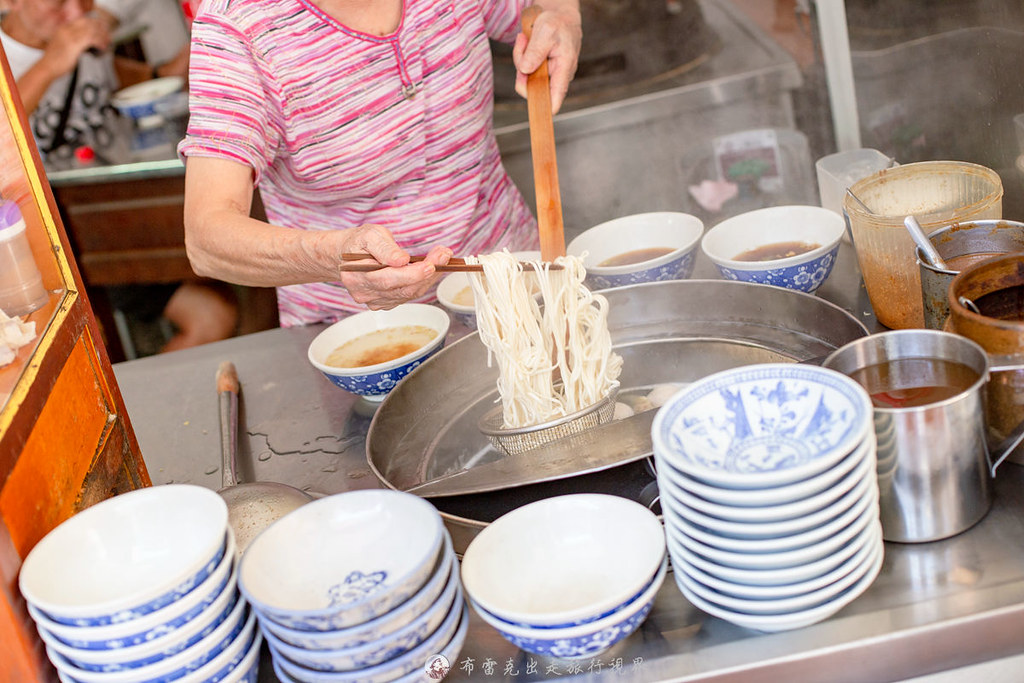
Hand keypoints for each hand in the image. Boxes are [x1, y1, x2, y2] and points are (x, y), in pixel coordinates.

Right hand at [40, 16, 110, 77]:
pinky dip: (99, 43)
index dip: (93, 24)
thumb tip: (87, 43)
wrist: (47, 67)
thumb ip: (72, 40)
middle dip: (100, 29)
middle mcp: (66, 30)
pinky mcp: (74, 45)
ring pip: (91, 31)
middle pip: (88, 23)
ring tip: (106, 44)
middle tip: (107, 37)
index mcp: (63, 28)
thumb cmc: (55, 60)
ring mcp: (70, 37)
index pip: (82, 20)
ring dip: (102, 37)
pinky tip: (102, 48)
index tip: (102, 30)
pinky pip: (91, 40)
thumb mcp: (62, 44)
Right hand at [337, 225, 452, 309]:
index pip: (388, 279)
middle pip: (402, 289)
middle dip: (427, 273)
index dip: (413, 273)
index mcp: (357, 276)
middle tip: (444, 255)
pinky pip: (408, 295)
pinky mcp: (385, 302)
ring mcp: (375, 301)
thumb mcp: (369, 235)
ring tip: (442, 257)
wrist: (347, 255)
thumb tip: (401, 260)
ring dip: (429, 277)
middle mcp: (365, 293)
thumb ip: (384, 248)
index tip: (432, 263)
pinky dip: (423, 282)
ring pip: (409, 294)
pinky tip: (431, 269)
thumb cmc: (359, 243)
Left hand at [512, 1, 581, 113]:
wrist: (559, 16)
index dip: (545, 108)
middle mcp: (556, 77)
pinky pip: (524, 69)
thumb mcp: (546, 32)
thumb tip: (525, 70)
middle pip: (532, 87)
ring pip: (525, 77)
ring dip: (520, 57)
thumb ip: (535, 52)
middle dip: (522, 67)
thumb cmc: (557, 23)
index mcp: (564, 70)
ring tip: (525, 39)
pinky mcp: (538, 70)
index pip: (555, 98)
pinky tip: (525, 42)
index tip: (535, 113)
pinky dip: (521, 55)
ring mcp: (546, 74)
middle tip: (523, 44)